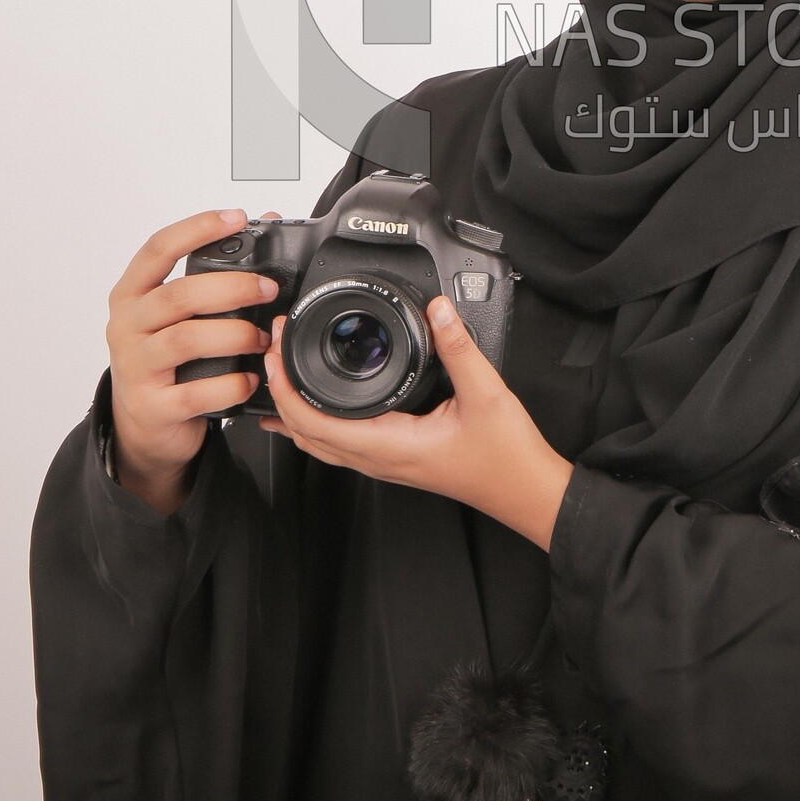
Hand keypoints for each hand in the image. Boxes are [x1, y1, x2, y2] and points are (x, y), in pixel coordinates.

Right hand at [105, 207, 284, 513]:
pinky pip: (196, 392)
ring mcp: (136, 367)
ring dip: (236, 335)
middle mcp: (128, 326)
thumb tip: (267, 223)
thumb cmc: (166, 357)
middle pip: (180, 294)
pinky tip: (250, 378)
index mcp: (132, 294)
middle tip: (268, 289)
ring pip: (187, 339)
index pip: (158, 248)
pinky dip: (231, 384)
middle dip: (233, 287)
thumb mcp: (180, 314)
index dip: (198, 228)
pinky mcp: (152, 406)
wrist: (143, 423)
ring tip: (264, 338)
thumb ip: (214, 273)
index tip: (237, 217)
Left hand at [259, 296, 576, 550]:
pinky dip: (316, 423)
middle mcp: (380, 460)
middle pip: (304, 435)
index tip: (278, 350)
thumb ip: (459, 347)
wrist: (524, 491)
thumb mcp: (487, 393)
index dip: (285, 386)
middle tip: (275, 350)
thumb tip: (438, 310)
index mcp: (391, 446)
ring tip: (285, 373)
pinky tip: (321, 404)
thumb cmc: (506, 457)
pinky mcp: (396, 461)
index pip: (313, 422)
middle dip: (280, 392)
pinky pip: (339, 445)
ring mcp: (385, 464)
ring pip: (319, 444)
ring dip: (293, 411)